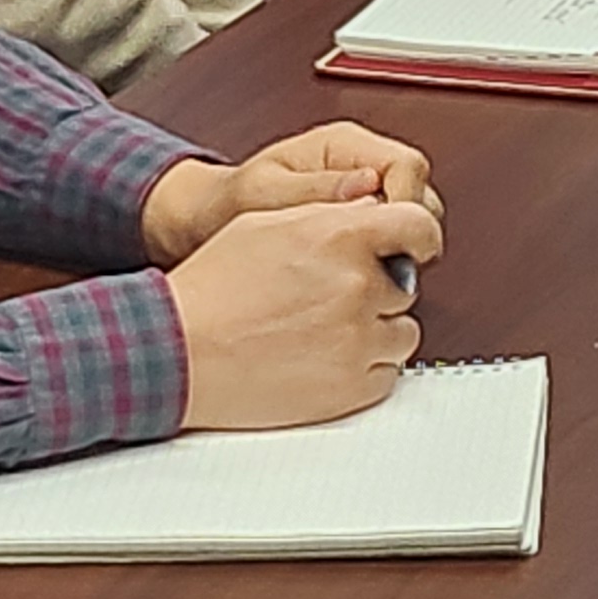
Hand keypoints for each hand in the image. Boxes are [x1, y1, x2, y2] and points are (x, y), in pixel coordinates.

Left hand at [143, 122, 441, 266]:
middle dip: (407, 229)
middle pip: (418, 191)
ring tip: (368, 272)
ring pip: (410, 217)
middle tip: (386, 263)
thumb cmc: (226, 201)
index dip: (407, 203)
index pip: (406, 164)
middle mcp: (359, 164)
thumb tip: (364, 185)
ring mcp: (362, 192)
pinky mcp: (356, 221)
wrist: (204, 220)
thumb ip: (314, 188)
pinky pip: (389, 237)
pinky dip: (382, 257)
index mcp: (342, 145)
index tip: (393, 238)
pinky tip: (358, 276)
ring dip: (397, 246)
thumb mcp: (263, 192)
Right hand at [166, 197, 438, 431]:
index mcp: (341, 237)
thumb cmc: (212, 289)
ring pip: (401, 332)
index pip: (418, 225)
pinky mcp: (350, 388)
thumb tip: (370, 211)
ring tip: (326, 331)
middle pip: (404, 284)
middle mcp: (358, 286)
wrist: (178, 350)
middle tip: (332, 299)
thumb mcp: (269, 222)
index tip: (416, 247)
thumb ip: (330, 213)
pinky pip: (386, 373)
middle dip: (377, 289)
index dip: (419, 236)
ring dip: (376, 330)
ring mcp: (356, 340)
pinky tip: (325, 358)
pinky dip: (365, 367)